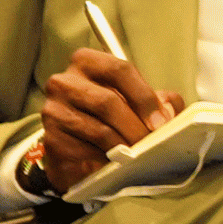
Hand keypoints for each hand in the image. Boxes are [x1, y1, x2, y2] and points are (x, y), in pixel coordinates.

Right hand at [32, 46, 175, 191]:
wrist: (75, 150)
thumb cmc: (108, 118)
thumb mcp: (136, 102)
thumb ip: (160, 101)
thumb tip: (171, 109)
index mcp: (87, 62)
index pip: (119, 69)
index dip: (144, 96)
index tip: (160, 121)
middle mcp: (64, 82)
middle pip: (107, 101)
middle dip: (135, 126)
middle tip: (152, 142)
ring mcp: (54, 110)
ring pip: (99, 130)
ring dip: (125, 145)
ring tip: (138, 154)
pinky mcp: (51, 139)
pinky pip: (86, 151)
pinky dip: (107, 159)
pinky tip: (116, 161)